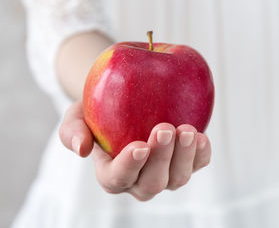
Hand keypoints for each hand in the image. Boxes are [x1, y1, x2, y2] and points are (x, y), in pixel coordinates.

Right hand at [59, 101, 210, 200]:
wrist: (123, 101)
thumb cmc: (98, 111)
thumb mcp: (76, 115)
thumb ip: (72, 131)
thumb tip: (81, 148)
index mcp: (112, 174)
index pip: (118, 178)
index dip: (129, 166)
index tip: (139, 146)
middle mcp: (140, 180)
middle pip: (152, 183)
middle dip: (161, 158)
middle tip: (165, 129)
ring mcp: (165, 173)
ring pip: (177, 179)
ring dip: (184, 157)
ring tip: (187, 130)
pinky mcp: (186, 161)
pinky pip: (197, 165)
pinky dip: (201, 155)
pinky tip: (201, 137)